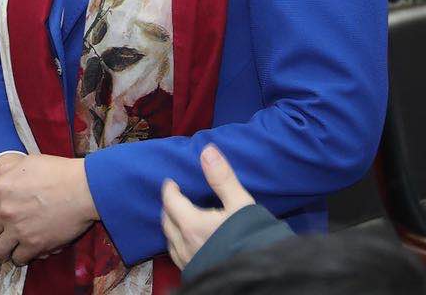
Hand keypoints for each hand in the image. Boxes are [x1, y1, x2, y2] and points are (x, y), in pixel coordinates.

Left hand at [0, 153, 96, 266]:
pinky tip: (27, 249)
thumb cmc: (58, 172)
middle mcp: (4, 211)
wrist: (85, 189)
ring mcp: (18, 229)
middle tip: (2, 232)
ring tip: (12, 244)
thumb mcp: (26, 163)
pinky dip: (21, 256)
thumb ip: (1, 173)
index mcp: (0, 189)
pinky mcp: (34, 245)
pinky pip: (18, 259)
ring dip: (3, 248)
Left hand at [160, 145, 253, 270]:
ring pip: (170, 241)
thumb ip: (222, 178)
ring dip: (171, 227)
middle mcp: (184, 244)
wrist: (258, 275)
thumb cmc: (250, 238)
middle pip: (166, 221)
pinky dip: (177, 244)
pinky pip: (178, 255)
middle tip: (174, 198)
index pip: (171, 202)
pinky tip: (187, 244)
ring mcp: (188, 261)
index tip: (170, 182)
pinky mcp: (194, 273)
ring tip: (178, 219)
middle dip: (168, 207)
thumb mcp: (241, 204)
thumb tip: (207, 151)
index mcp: (191, 224)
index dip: (169, 190)